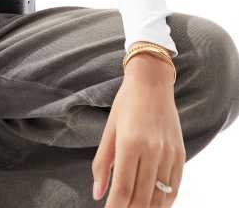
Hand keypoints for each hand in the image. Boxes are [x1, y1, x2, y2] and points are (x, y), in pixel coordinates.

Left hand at [91, 58, 185, 206]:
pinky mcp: (180, 153)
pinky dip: (165, 201)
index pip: (123, 188)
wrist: (152, 82)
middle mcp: (151, 150)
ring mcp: (168, 153)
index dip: (116, 207)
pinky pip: (174, 187)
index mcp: (129, 143)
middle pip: (141, 196)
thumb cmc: (126, 104)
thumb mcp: (109, 129)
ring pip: (159, 196)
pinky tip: (155, 205)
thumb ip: (102, 163)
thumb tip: (97, 194)